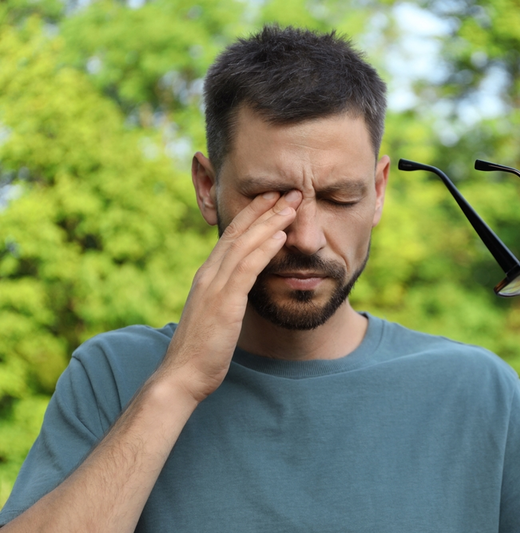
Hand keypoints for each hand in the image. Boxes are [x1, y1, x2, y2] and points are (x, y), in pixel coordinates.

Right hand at [157, 190, 300, 402]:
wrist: (182, 375)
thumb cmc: (201, 349)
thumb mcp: (216, 314)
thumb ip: (227, 296)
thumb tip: (242, 289)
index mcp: (207, 276)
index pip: (231, 235)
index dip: (252, 214)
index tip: (272, 198)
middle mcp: (209, 274)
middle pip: (239, 232)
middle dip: (265, 208)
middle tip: (289, 189)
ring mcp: (214, 286)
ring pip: (244, 244)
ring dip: (270, 222)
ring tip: (292, 205)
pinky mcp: (223, 302)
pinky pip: (246, 269)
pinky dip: (263, 249)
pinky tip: (280, 236)